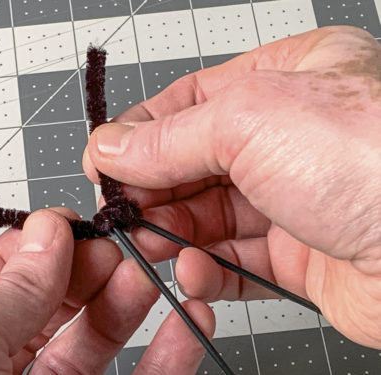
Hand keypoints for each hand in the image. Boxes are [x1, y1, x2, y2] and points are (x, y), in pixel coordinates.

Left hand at [0, 209, 214, 374]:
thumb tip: (48, 231)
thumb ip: (8, 289)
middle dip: (93, 267)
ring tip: (157, 271)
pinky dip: (166, 351)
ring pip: (96, 339)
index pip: (2, 275)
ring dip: (132, 300)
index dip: (43, 244)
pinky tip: (185, 320)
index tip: (80, 224)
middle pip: (54, 302)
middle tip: (128, 243)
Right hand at [84, 26, 380, 348]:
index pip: (192, 101)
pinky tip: (192, 271)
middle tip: (118, 211)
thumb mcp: (250, 120)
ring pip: (210, 216)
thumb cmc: (377, 161)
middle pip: (196, 161)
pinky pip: (236, 261)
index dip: (141, 132)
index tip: (102, 161)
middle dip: (152, 187)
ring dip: (172, 233)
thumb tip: (111, 149)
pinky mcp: (302, 256)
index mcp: (290, 79)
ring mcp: (297, 198)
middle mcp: (294, 137)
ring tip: (145, 245)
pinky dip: (205, 269)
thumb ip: (169, 137)